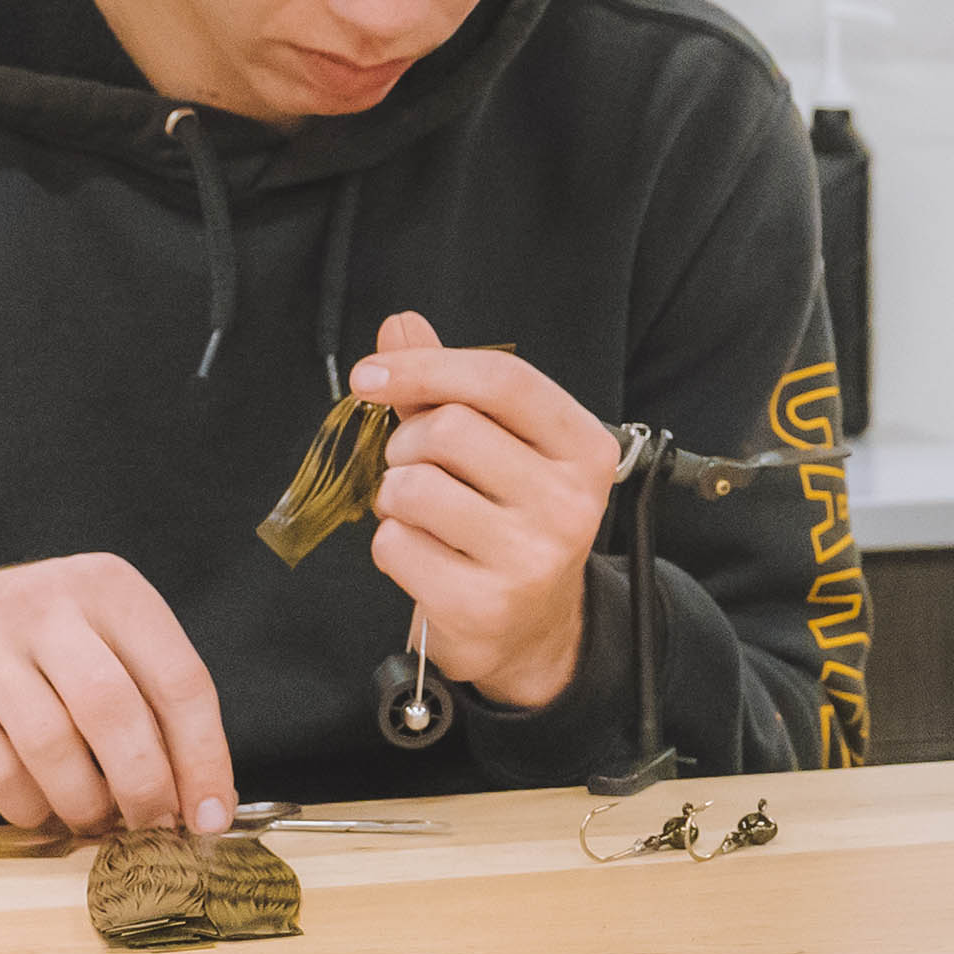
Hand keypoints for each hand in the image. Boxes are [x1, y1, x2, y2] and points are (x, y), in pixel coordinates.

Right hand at [0, 555, 233, 834]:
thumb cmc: (34, 654)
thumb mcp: (99, 647)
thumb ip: (151, 706)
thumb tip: (205, 801)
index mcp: (108, 586)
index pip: (179, 678)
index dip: (204, 757)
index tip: (212, 816)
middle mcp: (45, 601)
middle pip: (114, 710)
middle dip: (144, 785)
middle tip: (152, 826)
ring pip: (52, 745)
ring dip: (84, 801)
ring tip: (92, 818)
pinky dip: (29, 806)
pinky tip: (39, 809)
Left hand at [351, 312, 620, 709]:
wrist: (533, 629)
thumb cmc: (510, 521)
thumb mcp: (500, 447)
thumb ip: (449, 385)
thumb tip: (400, 324)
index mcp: (585, 448)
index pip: (504, 381)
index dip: (427, 366)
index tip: (368, 375)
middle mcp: (570, 501)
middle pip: (449, 428)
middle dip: (407, 443)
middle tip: (415, 466)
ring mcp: (531, 557)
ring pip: (412, 486)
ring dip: (394, 495)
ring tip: (420, 513)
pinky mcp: (483, 603)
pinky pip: (394, 544)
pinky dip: (390, 543)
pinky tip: (424, 554)